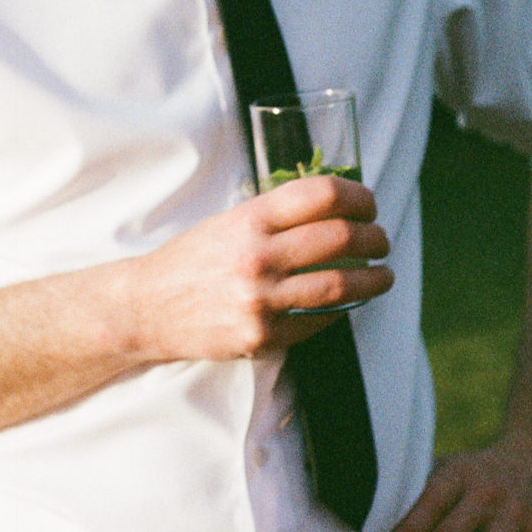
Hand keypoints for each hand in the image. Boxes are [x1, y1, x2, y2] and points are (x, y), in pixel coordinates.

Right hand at [127, 175, 390, 362]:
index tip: (369, 204)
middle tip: (381, 240)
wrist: (147, 307)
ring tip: (384, 276)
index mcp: (250, 218)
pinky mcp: (262, 336)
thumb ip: (276, 215)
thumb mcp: (229, 221)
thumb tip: (336, 208)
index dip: (358, 196)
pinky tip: (346, 303)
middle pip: (341, 236)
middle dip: (374, 237)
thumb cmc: (193, 259)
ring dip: (375, 279)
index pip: (322, 194)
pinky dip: (341, 309)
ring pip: (341, 284)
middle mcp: (258, 255)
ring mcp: (261, 299)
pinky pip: (318, 320)